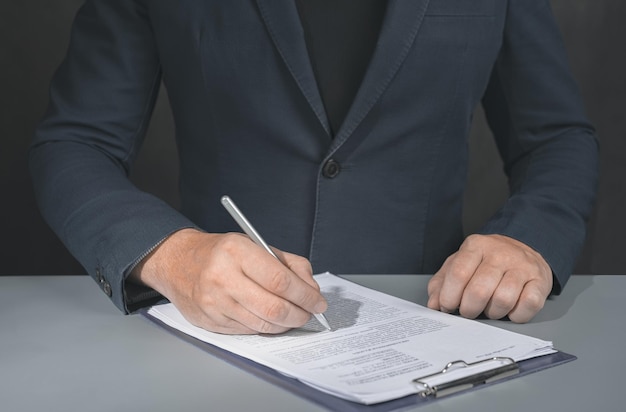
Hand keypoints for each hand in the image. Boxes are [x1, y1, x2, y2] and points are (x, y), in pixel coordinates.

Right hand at [130, 228, 326, 333]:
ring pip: (262, 324)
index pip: (280, 280)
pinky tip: (270, 319)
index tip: (318, 301)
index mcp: (237, 251)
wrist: (177, 262)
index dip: (305, 295)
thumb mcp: (255, 244)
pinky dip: (266, 327)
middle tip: (309, 313)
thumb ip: (288, 263)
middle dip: (300, 314)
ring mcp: (214, 302)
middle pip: (273, 307)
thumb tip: (311, 289)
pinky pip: (248, 331)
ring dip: (285, 324)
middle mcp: (222, 277)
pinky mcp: (209, 321)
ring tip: (294, 316)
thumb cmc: (221, 252)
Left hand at [427, 234, 552, 322]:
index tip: (447, 307)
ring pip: (503, 300)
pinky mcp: (541, 281)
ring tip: (489, 308)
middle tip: (467, 311)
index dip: (449, 296)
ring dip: (492, 313)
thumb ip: (442, 283)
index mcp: (476, 246)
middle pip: (479, 290)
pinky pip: (528, 305)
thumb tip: (434, 304)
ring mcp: (523, 266)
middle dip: (469, 309)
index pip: (458, 274)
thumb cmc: (486, 262)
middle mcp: (501, 253)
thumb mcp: (459, 264)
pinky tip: (509, 310)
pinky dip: (516, 315)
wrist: (522, 249)